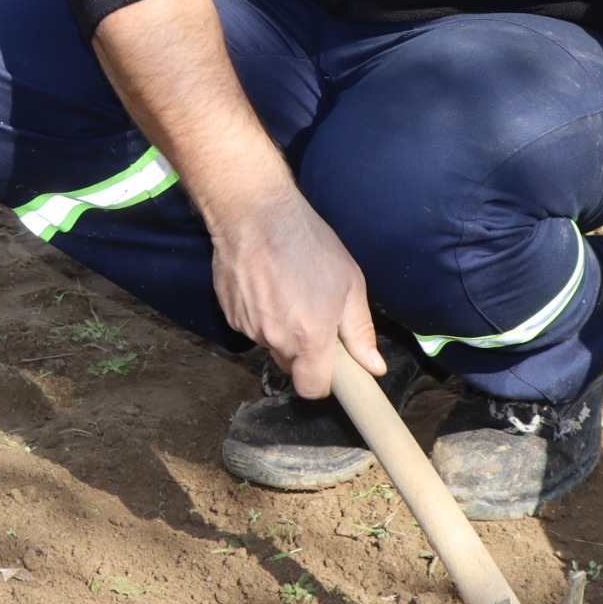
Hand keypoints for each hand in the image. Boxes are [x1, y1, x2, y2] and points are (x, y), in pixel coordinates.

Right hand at [209, 186, 384, 398]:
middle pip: (291, 364)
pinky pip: (251, 326)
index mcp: (309, 337)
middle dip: (303, 349)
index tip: (330, 366)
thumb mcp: (350, 284)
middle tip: (312, 313)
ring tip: (288, 289)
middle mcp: (275, 338)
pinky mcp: (230, 314)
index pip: (312, 388)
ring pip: (270, 343)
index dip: (323, 381)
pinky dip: (260, 313)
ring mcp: (248, 327)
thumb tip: (372, 367)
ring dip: (280, 328)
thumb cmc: (307, 244)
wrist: (254, 215)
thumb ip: (359, 331)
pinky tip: (266, 284)